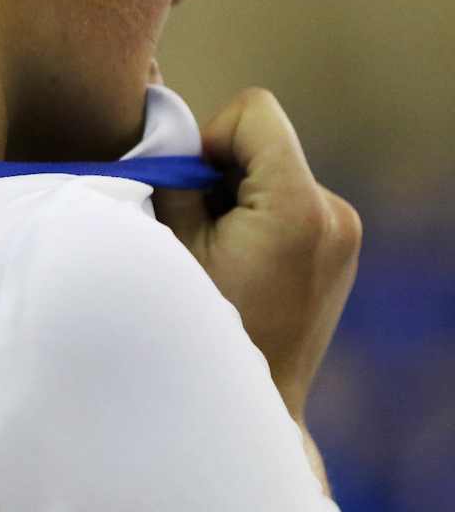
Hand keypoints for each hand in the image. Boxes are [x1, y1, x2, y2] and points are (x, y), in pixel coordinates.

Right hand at [152, 88, 360, 421]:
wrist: (253, 400)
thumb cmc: (203, 324)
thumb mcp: (174, 244)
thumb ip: (174, 178)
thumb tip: (169, 134)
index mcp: (296, 204)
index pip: (255, 111)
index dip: (211, 138)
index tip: (194, 190)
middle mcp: (333, 210)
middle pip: (262, 142)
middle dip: (222, 173)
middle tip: (201, 232)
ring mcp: (343, 229)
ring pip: (273, 171)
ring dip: (238, 196)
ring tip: (221, 255)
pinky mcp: (340, 244)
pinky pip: (289, 199)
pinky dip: (259, 216)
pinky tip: (242, 263)